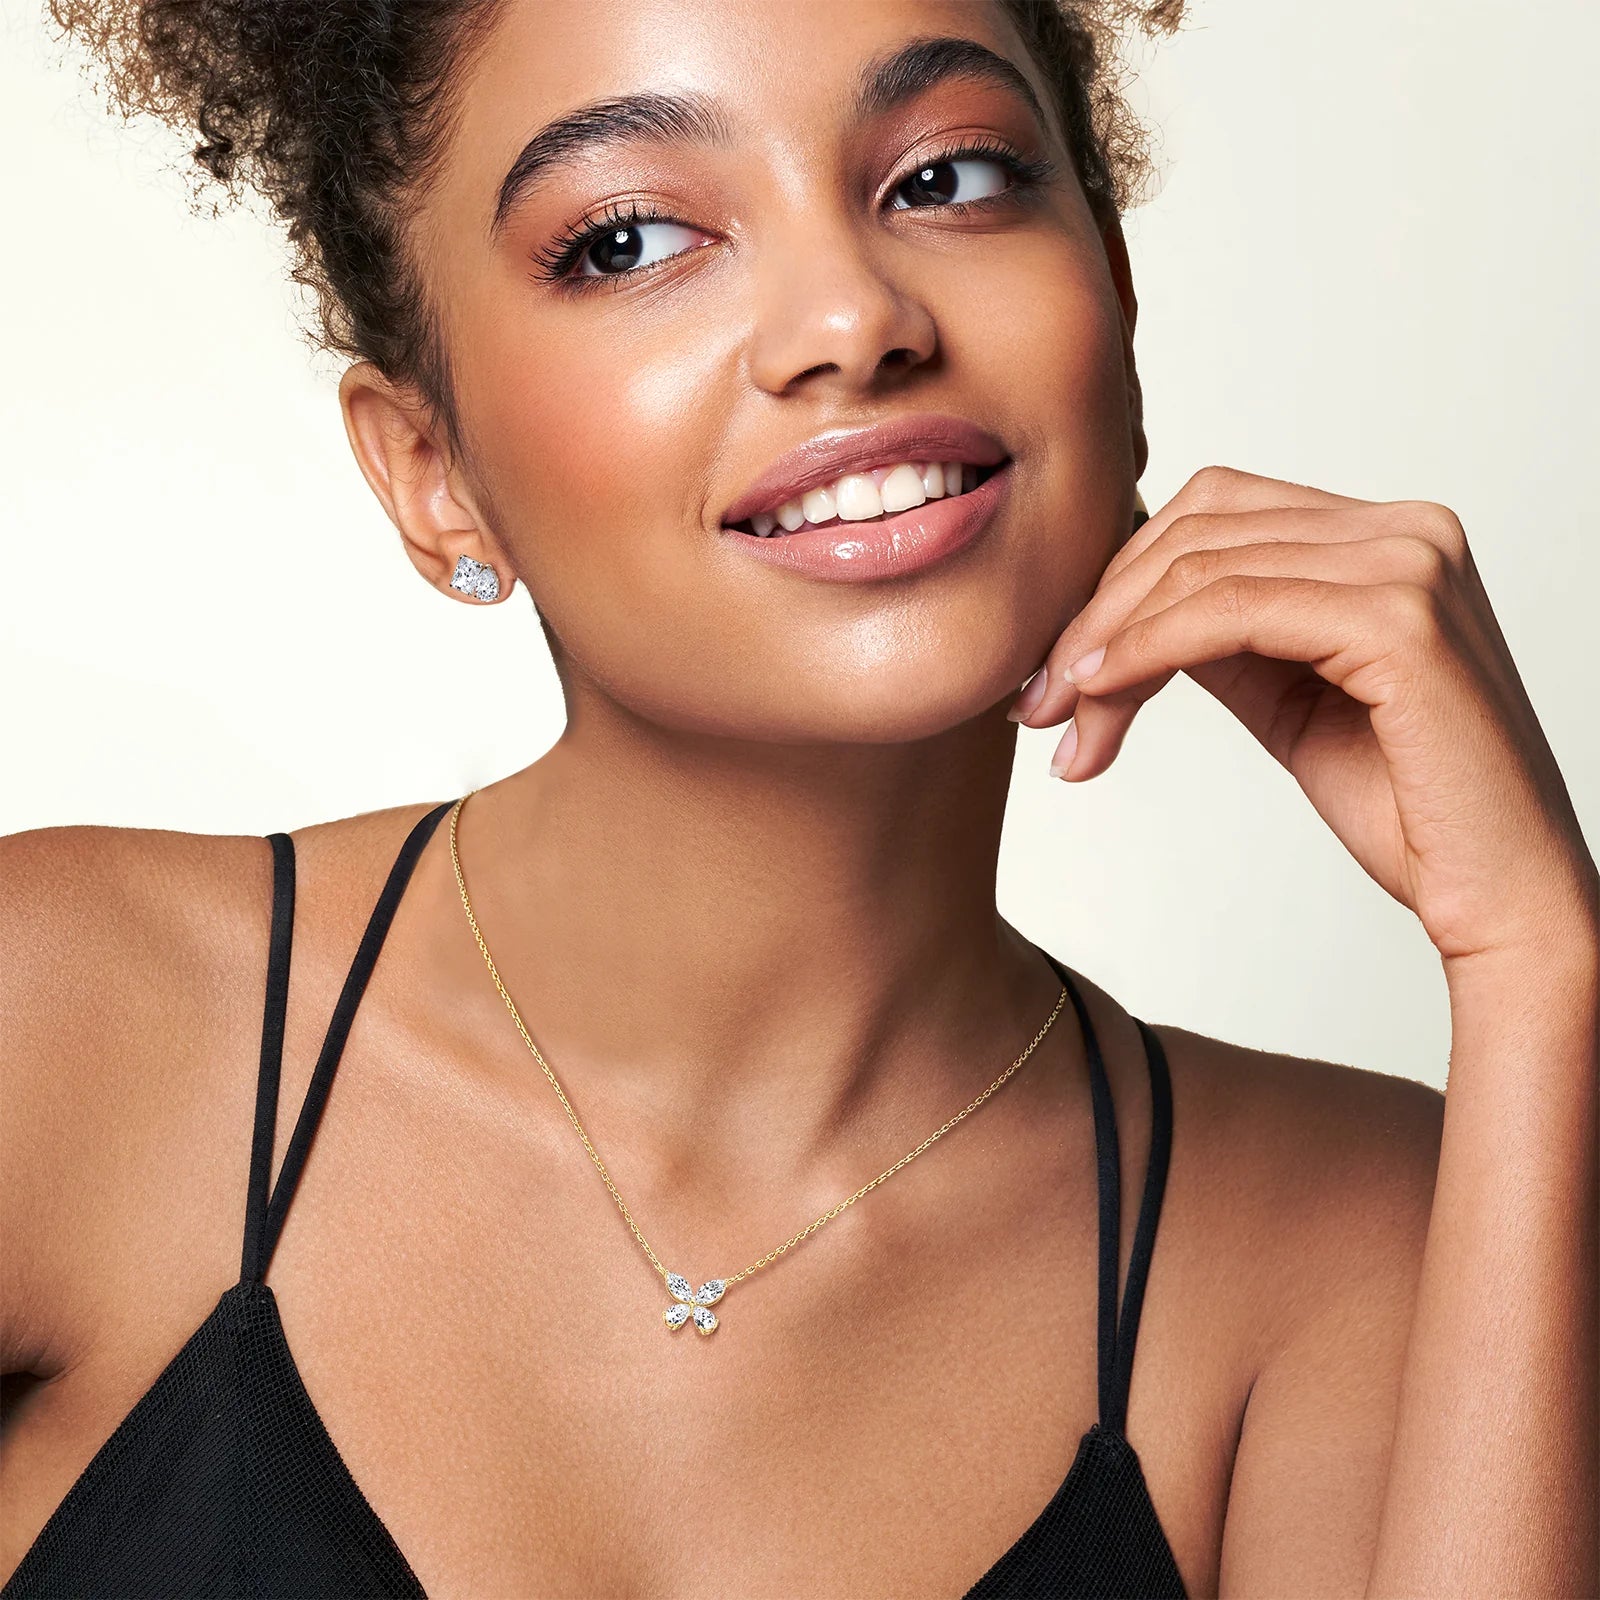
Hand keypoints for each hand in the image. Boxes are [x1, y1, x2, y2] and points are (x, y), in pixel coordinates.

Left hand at [1007, 466, 1599, 963]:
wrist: (1500, 896)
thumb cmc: (1405, 807)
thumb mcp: (1288, 698)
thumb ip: (1225, 636)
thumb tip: (1123, 609)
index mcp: (1388, 537)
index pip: (1216, 511)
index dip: (1121, 579)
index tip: (1058, 666)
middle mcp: (1407, 529)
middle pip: (1198, 526)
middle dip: (1099, 610)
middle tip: (1037, 700)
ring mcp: (1410, 563)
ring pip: (1201, 567)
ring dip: (1106, 642)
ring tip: (1057, 718)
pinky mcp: (1399, 619)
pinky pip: (1228, 611)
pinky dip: (1145, 650)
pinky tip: (1097, 694)